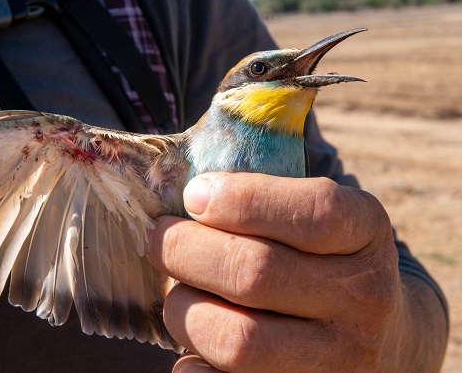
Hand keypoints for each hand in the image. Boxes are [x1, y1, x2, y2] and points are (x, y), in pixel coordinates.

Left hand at [147, 172, 446, 371]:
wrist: (381, 335)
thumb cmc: (320, 257)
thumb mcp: (316, 214)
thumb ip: (262, 193)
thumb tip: (186, 184)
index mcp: (365, 230)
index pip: (312, 211)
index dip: (241, 199)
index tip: (193, 195)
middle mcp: (364, 296)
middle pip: (255, 273)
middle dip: (185, 251)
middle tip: (157, 239)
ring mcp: (340, 357)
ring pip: (236, 338)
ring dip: (183, 309)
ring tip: (176, 292)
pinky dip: (193, 363)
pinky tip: (194, 339)